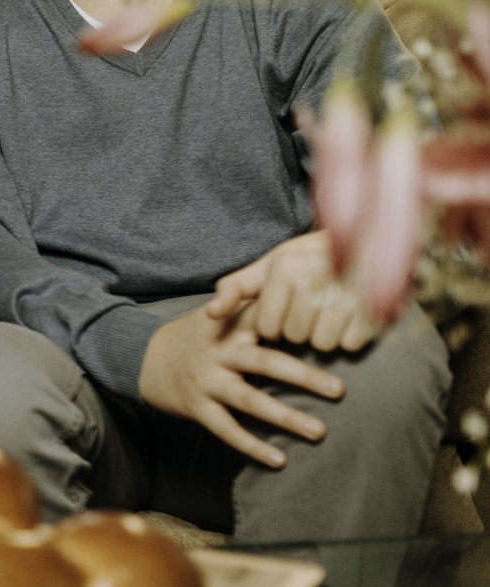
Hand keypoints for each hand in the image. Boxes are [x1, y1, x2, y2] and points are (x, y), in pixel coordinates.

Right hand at [138, 303, 343, 467]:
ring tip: (318, 431)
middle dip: (303, 376)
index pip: (267, 319)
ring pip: (249, 400)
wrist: (143, 357)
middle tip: (339, 390)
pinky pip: (226, 429)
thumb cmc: (197, 336)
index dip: (297, 323)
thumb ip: (254, 305)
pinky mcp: (197, 407)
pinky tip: (279, 460)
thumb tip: (306, 294)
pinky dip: (252, 446)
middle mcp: (218, 352)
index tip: (333, 330)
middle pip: (265, 362)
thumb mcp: (220, 312)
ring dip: (285, 417)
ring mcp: (206, 381)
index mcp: (229, 324)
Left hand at [205, 231, 377, 353]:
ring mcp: (346, 291)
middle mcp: (313, 276)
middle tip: (315, 308)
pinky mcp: (375, 306)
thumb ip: (236, 288)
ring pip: (323, 344)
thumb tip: (211, 313)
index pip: (267, 327)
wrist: (369, 242)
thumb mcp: (269, 266)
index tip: (289, 308)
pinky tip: (353, 316)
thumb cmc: (310, 259)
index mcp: (285, 266)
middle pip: (295, 337)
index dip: (277, 325)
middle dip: (303, 329)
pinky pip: (350, 344)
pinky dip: (351, 336)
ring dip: (327, 335)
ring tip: (333, 311)